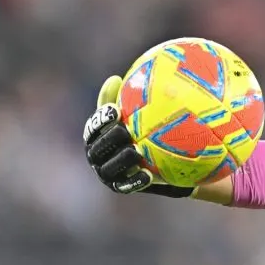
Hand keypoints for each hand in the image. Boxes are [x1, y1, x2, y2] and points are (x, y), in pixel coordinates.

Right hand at [83, 75, 193, 197]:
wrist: (171, 162)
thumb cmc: (153, 132)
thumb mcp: (143, 114)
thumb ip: (130, 99)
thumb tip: (116, 77)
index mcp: (99, 135)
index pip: (94, 126)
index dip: (101, 119)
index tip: (115, 110)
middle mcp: (98, 155)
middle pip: (98, 147)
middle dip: (109, 138)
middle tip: (125, 130)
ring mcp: (109, 173)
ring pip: (109, 168)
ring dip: (121, 159)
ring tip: (135, 151)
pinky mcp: (122, 187)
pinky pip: (126, 185)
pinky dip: (135, 180)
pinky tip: (149, 175)